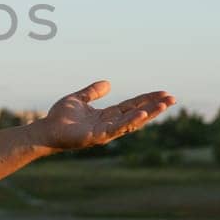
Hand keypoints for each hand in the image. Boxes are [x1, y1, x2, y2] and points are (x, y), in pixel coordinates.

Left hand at [33, 82, 175, 151]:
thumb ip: (93, 92)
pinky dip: (130, 122)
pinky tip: (142, 115)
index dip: (147, 100)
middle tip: (172, 99)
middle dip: (154, 107)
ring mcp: (106, 132)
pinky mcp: (98, 136)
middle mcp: (110, 124)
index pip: (132, 106)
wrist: (46, 130)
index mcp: (107, 115)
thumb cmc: (60, 117)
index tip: (164, 94)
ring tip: (164, 105)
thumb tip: (108, 83)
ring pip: (132, 122)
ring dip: (148, 114)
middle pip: (137, 114)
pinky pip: (117, 129)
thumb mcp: (79, 99)